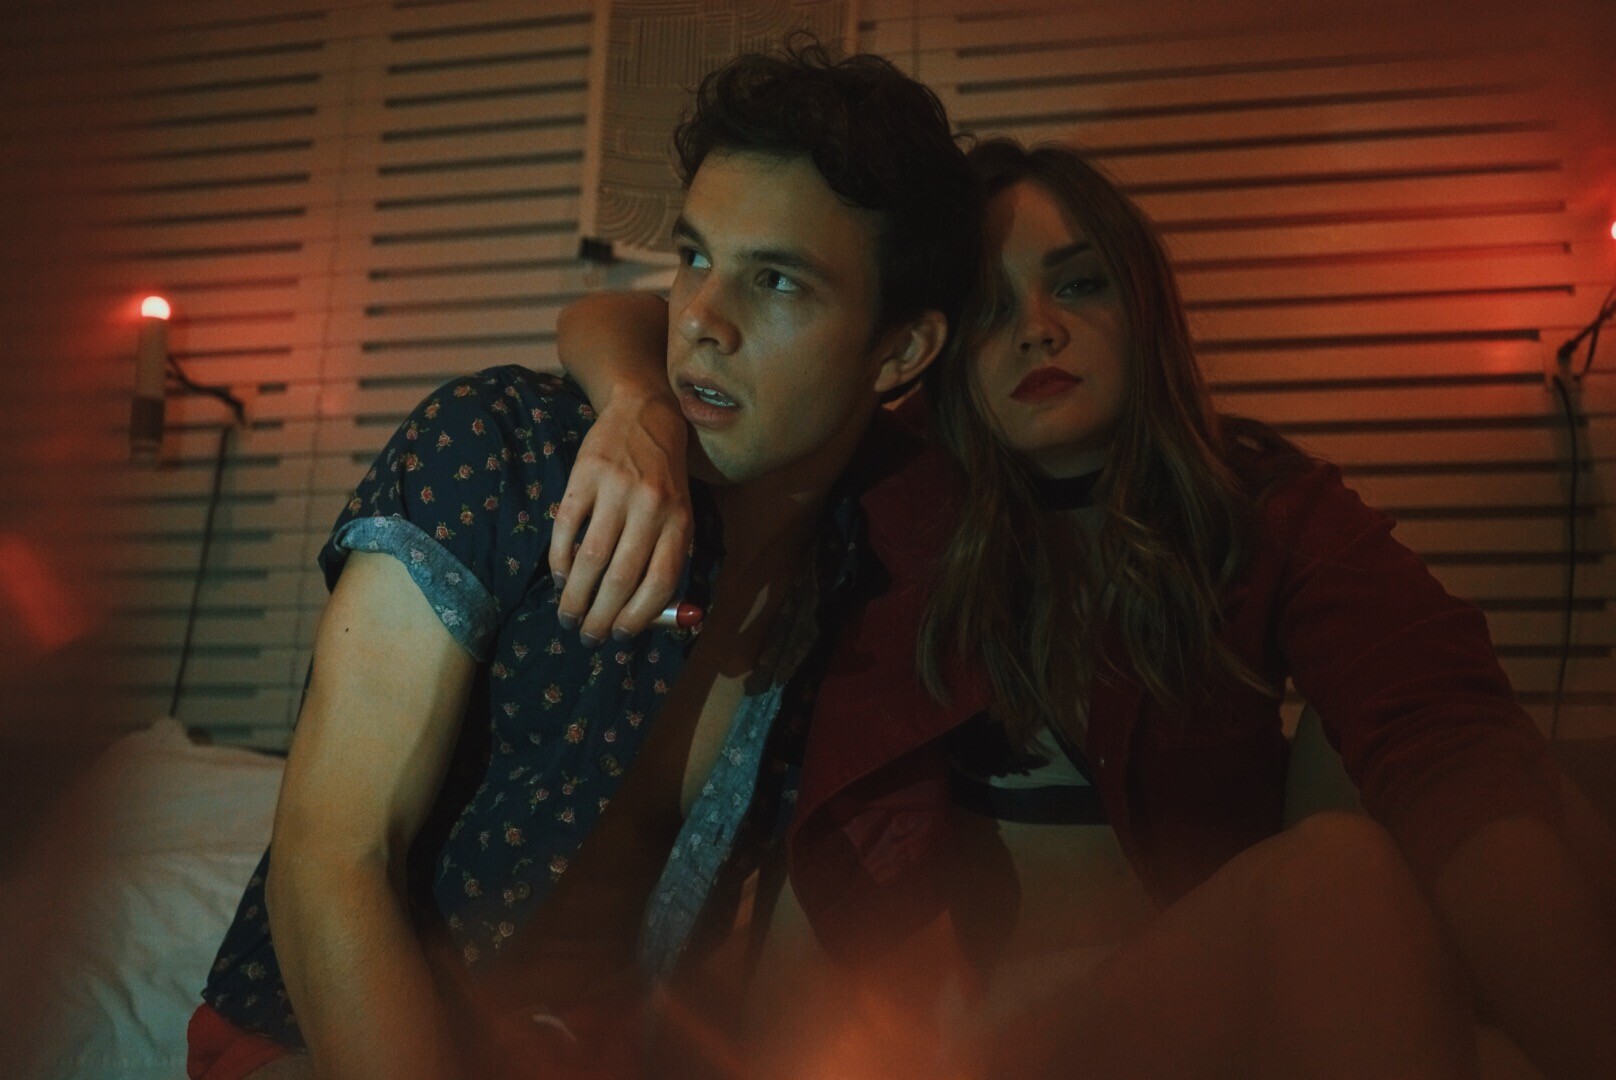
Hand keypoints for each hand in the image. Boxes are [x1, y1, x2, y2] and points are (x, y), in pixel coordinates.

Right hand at [549, 389, 691, 643]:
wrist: (645, 415)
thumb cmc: (664, 479)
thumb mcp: (680, 515)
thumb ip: (670, 559)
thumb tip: (660, 618)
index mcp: (679, 521)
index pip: (660, 581)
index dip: (639, 616)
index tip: (620, 635)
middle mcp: (650, 507)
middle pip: (621, 576)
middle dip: (601, 615)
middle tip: (588, 635)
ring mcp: (615, 490)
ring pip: (590, 558)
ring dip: (576, 596)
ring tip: (568, 614)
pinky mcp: (583, 475)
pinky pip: (566, 528)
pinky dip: (560, 560)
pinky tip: (561, 578)